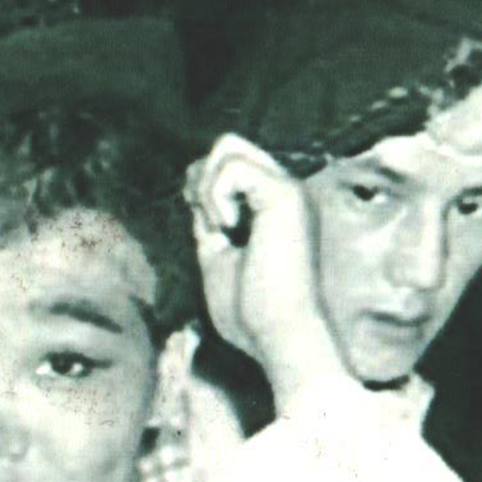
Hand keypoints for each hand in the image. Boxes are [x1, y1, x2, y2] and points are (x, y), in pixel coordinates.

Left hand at [183, 134, 342, 413]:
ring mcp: (287, 190)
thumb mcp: (218, 260)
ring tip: (221, 228)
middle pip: (229, 144)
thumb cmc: (252, 313)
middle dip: (202, 178)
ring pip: (228, 146)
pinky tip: (228, 229)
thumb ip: (210, 226)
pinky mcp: (284, 194)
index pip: (230, 166)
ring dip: (207, 187)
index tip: (205, 225)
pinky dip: (216, 196)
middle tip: (210, 224)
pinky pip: (232, 166)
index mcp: (273, 209)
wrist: (278, 337)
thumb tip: (194, 194)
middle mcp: (284, 192)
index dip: (201, 186)